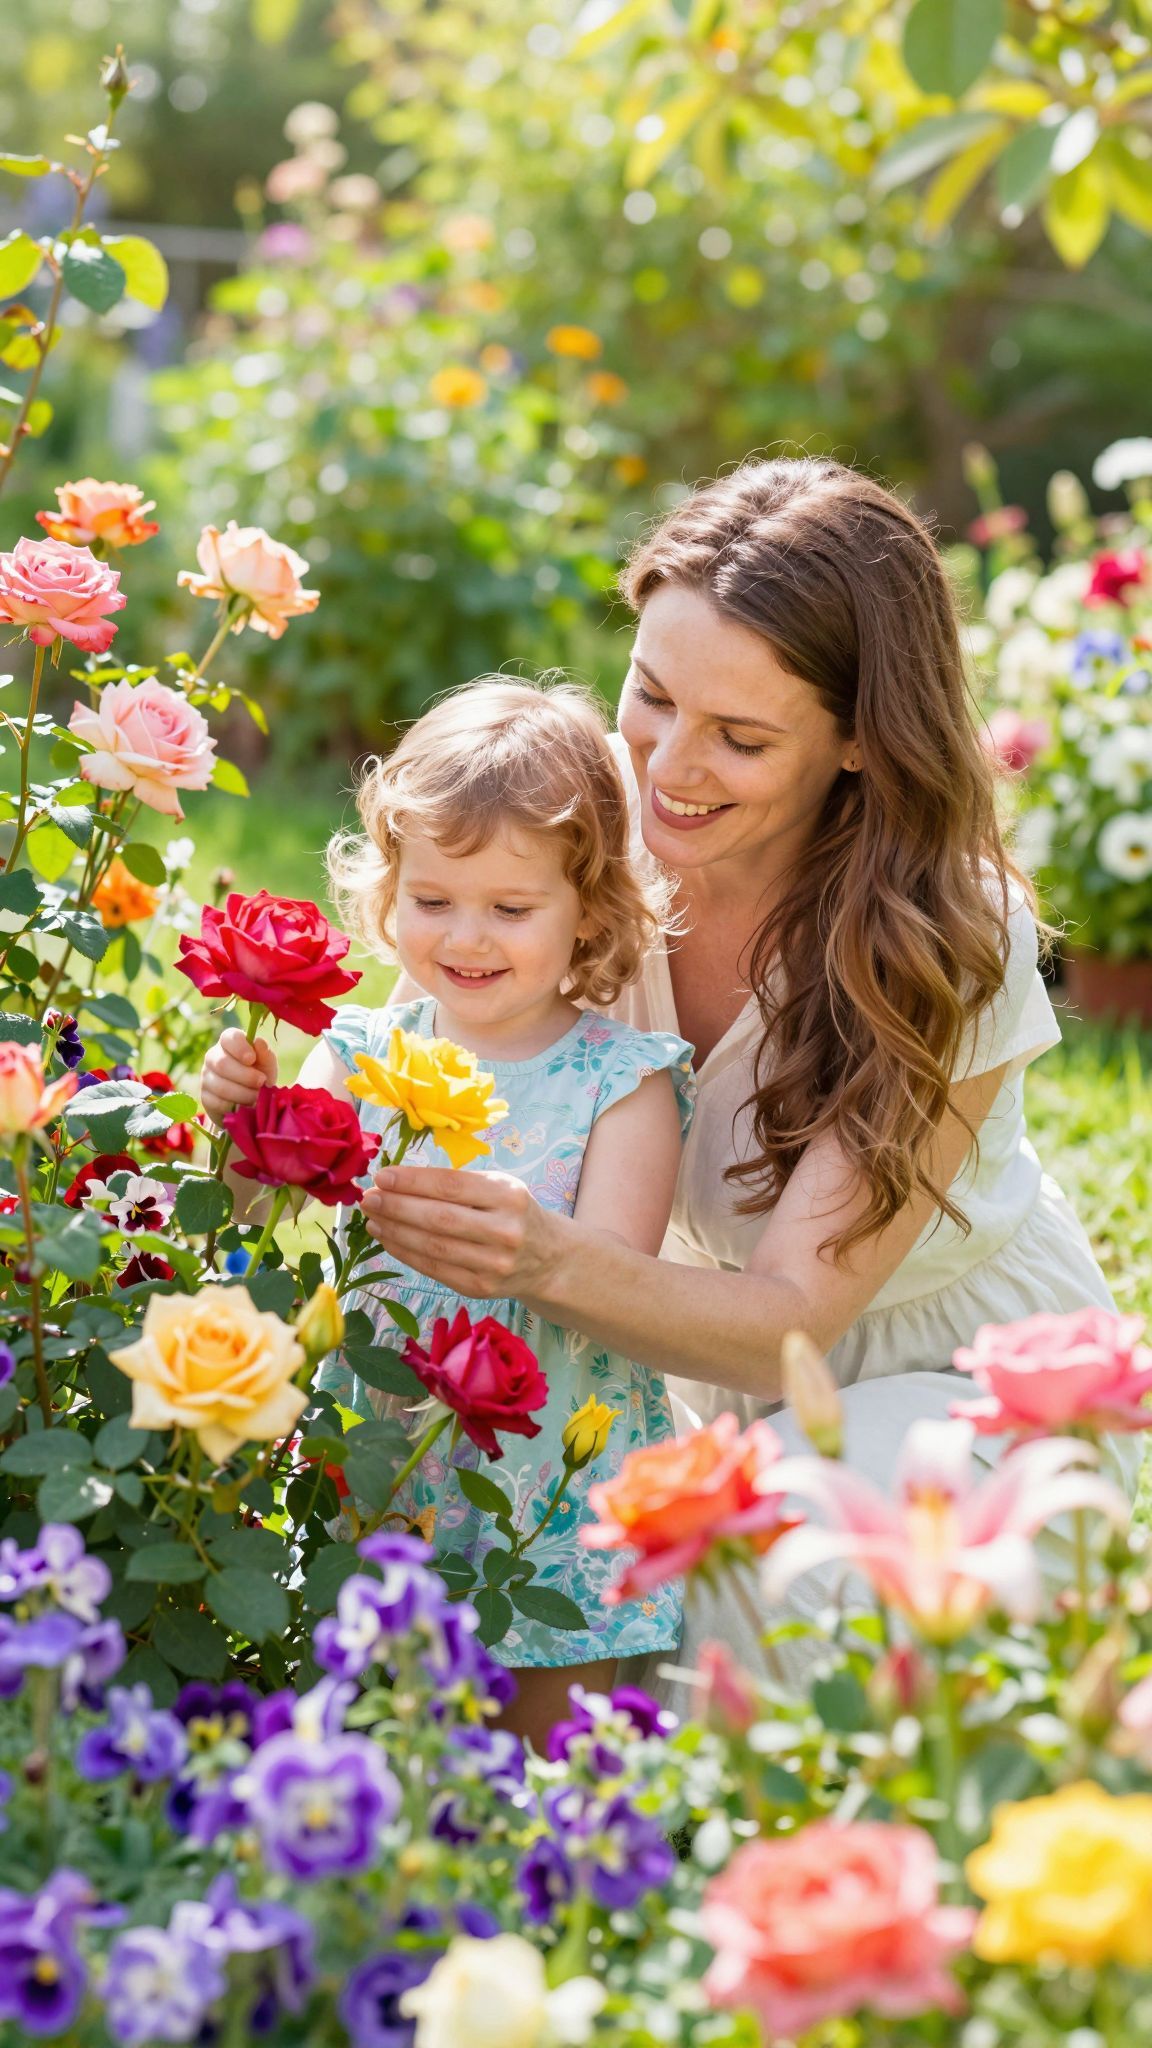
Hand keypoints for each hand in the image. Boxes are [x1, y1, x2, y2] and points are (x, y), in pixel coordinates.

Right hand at [200, 1027, 277, 1126]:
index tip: (252, 1059)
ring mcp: (206, 1077)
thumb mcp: (267, 1065)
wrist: (251, 1101)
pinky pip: (218, 1103)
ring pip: (220, 1086)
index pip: (228, 1038)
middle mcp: (213, 1057)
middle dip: (245, 1075)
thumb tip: (259, 1042)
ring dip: (243, 1093)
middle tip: (261, 1082)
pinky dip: (235, 1106)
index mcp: (229, 1043)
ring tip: (257, 1097)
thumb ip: (265, 1054)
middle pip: (222, 1064)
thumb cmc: (259, 1075)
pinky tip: (245, 1106)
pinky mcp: (205, 1097)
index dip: (239, 1047)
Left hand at [360, 1165, 564, 1302]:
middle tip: (368, 1198)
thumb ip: (457, 1184)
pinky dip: (405, 1253)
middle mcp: (504, 1231)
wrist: (547, 1258)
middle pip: (438, 1218)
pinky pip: (434, 1269)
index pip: (451, 1186)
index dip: (412, 1181)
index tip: (382, 1176)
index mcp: (509, 1196)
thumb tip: (396, 1180)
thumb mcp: (499, 1187)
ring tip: (371, 1219)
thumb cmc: (513, 1213)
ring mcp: (493, 1264)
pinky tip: (388, 1239)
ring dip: (395, 1231)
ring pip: (433, 1246)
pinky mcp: (480, 1288)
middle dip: (396, 1206)